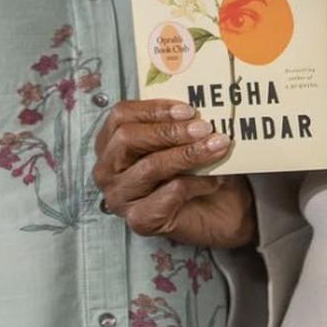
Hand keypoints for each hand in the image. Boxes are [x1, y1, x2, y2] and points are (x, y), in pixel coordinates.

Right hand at [92, 100, 256, 248]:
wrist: (219, 213)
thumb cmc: (197, 170)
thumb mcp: (187, 139)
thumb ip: (182, 122)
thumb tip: (198, 105)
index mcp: (112, 143)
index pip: (120, 116)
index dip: (153, 109)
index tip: (188, 109)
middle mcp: (107, 170)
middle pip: (127, 139)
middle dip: (168, 131)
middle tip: (204, 127)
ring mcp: (120, 197)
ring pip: (150, 167)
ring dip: (188, 154)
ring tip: (217, 146)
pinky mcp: (138, 220)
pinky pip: (168, 193)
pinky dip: (196, 183)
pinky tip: (214, 180)